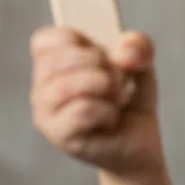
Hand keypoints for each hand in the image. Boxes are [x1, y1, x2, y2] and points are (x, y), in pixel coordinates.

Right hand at [29, 26, 163, 176]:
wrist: (141, 144)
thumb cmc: (131, 101)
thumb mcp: (142, 64)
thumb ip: (138, 46)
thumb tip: (123, 52)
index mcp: (52, 65)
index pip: (44, 40)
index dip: (76, 40)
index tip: (99, 54)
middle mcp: (42, 88)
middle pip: (55, 59)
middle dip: (98, 62)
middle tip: (117, 80)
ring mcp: (46, 114)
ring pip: (64, 86)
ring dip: (103, 86)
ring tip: (117, 99)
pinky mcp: (59, 136)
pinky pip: (82, 110)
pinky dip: (107, 111)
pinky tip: (111, 120)